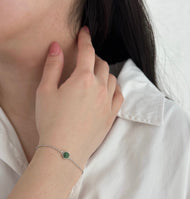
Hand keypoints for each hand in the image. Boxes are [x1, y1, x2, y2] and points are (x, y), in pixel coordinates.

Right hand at [35, 26, 123, 168]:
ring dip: (105, 74)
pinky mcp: (111, 117)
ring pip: (113, 79)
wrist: (64, 150)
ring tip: (96, 77)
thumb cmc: (51, 121)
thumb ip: (52, 66)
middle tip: (86, 61)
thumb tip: (57, 47)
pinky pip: (120, 97)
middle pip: (102, 65)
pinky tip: (109, 92)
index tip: (85, 33)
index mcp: (83, 79)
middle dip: (94, 59)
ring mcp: (108, 103)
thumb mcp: (45, 91)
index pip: (87, 52)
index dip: (85, 40)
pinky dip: (115, 90)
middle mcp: (100, 88)